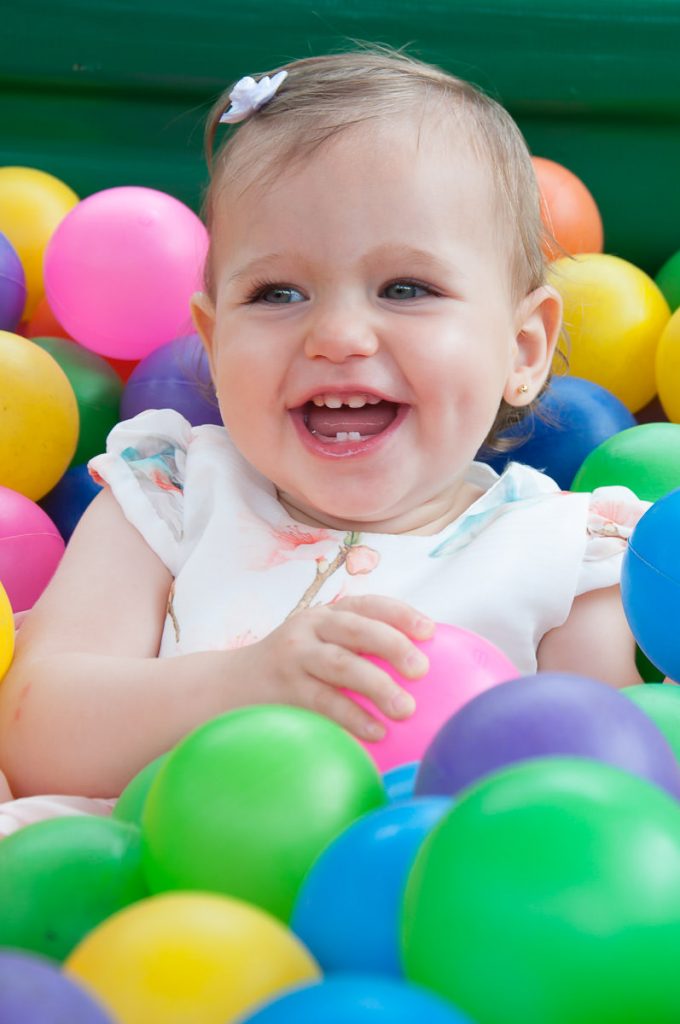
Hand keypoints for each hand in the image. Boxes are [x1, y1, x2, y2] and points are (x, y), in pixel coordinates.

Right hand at [235, 595, 434, 741]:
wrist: (227, 685)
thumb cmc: (291, 669)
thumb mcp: (317, 645)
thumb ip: (355, 648)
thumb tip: (418, 668)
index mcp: (324, 615)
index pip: (366, 604)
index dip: (400, 613)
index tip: (429, 630)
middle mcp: (309, 627)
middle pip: (356, 629)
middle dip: (393, 645)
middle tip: (421, 670)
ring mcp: (294, 657)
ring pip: (341, 665)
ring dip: (377, 685)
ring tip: (405, 709)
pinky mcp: (284, 690)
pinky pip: (323, 702)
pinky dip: (352, 717)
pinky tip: (376, 731)